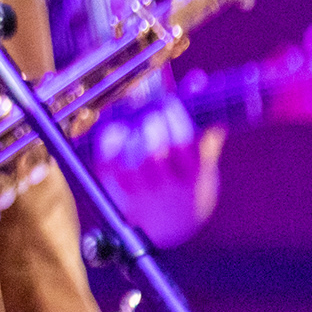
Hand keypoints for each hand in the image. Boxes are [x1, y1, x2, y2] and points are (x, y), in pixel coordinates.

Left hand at [94, 96, 224, 246]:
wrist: (167, 231)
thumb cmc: (187, 187)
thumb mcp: (202, 161)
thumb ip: (201, 123)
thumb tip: (198, 80)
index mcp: (193, 177)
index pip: (183, 142)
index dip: (173, 116)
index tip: (169, 101)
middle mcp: (167, 187)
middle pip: (154, 150)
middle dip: (151, 123)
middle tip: (151, 110)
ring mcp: (141, 191)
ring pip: (130, 158)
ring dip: (131, 133)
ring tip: (135, 122)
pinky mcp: (115, 190)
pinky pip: (108, 163)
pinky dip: (110, 142)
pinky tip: (116, 131)